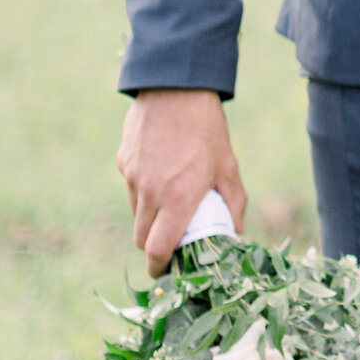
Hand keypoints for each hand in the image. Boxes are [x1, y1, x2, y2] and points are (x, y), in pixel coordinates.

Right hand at [117, 89, 246, 273]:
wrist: (176, 87)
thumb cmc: (207, 129)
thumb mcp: (228, 167)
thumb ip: (233, 203)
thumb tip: (236, 230)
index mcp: (176, 200)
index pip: (157, 250)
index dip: (158, 267)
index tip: (163, 272)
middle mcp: (149, 193)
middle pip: (141, 238)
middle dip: (153, 246)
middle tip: (170, 241)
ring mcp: (132, 177)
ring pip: (136, 212)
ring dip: (149, 217)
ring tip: (170, 200)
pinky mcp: (123, 161)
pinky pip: (131, 187)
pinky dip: (143, 190)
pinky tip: (161, 170)